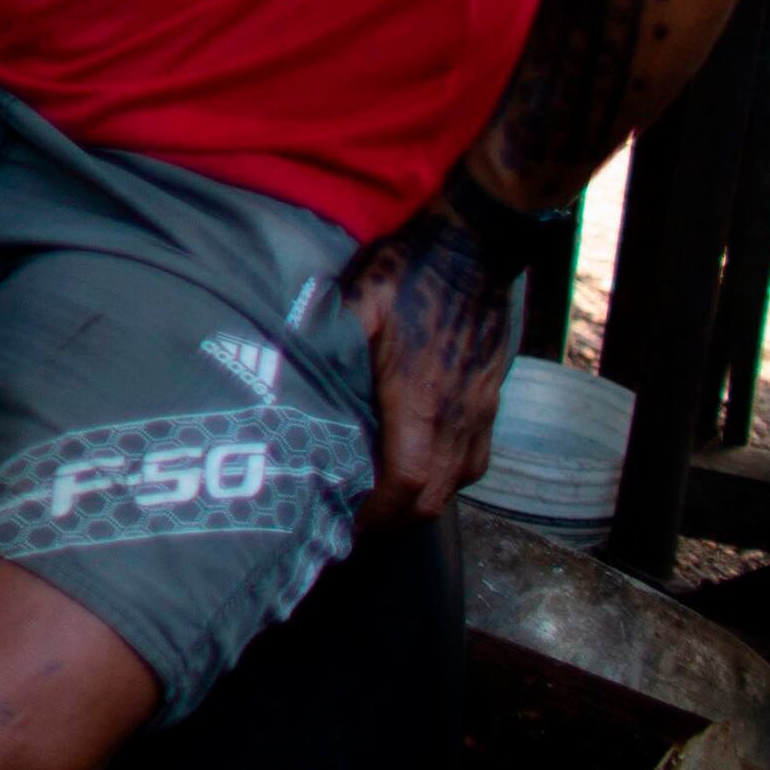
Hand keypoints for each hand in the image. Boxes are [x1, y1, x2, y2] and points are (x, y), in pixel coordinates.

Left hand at [340, 205, 515, 527]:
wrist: (475, 246)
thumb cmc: (410, 271)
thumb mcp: (356, 298)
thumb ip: (323, 338)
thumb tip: (278, 367)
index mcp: (420, 400)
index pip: (404, 484)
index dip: (374, 515)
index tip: (342, 523)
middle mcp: (457, 417)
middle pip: (433, 499)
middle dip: (393, 520)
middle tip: (354, 521)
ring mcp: (480, 411)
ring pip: (459, 483)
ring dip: (421, 501)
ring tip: (383, 500)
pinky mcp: (491, 400)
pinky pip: (476, 460)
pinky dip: (447, 478)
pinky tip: (420, 464)